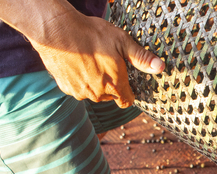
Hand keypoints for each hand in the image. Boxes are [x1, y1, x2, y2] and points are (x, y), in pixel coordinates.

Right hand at [28, 11, 163, 107]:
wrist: (56, 29)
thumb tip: (160, 67)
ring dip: (94, 82)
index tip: (126, 82)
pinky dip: (79, 80)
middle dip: (110, 84)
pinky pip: (77, 88)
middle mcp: (98, 94)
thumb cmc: (91, 34)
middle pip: (110, 96)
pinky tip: (77, 63)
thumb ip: (141, 58)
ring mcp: (80, 92)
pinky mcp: (65, 87)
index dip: (128, 93)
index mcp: (115, 85)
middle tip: (105, 63)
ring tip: (90, 61)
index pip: (126, 101)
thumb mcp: (121, 42)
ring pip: (93, 92)